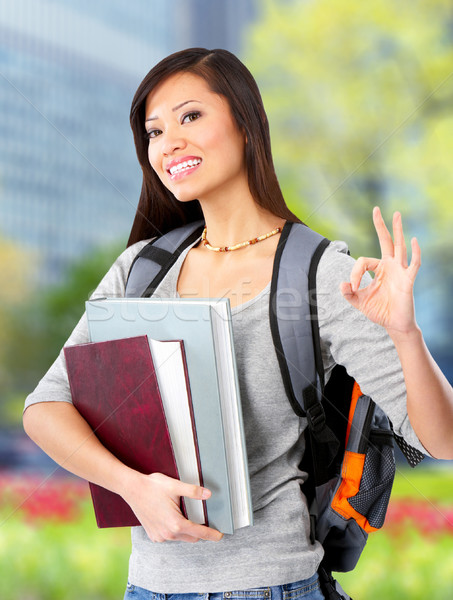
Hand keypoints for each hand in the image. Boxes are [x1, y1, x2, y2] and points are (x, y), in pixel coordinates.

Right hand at [123, 472, 223, 542]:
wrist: (132, 489)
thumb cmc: (153, 487)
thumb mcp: (175, 486)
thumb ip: (193, 491)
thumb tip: (209, 494)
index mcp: (176, 523)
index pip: (199, 532)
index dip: (211, 534)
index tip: (220, 535)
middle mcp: (168, 534)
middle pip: (191, 537)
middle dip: (200, 531)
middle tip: (205, 521)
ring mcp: (159, 536)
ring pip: (180, 537)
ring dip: (186, 530)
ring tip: (186, 515)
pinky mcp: (153, 535)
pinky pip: (169, 537)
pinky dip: (174, 530)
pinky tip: (172, 517)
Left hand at [340, 207, 420, 339]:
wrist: (395, 325)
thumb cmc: (379, 311)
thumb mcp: (359, 302)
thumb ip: (348, 293)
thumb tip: (342, 284)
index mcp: (378, 270)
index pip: (363, 261)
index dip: (354, 273)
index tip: (352, 286)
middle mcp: (390, 267)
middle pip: (386, 241)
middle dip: (380, 226)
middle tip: (376, 209)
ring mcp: (400, 271)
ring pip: (399, 247)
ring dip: (397, 230)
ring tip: (396, 214)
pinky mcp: (408, 280)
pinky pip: (413, 263)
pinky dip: (415, 252)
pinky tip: (413, 240)